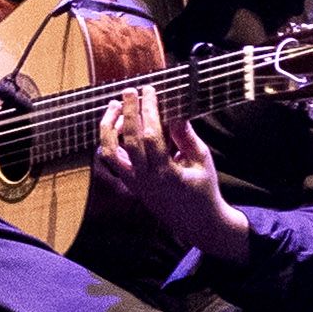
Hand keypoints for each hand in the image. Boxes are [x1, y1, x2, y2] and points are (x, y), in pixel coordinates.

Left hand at [95, 84, 250, 260]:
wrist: (196, 221)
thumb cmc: (203, 188)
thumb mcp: (202, 160)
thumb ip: (186, 137)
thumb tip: (174, 112)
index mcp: (167, 174)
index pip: (151, 136)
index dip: (148, 110)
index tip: (149, 90)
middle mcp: (145, 179)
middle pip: (128, 141)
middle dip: (126, 112)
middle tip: (129, 90)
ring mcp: (134, 182)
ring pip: (110, 151)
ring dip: (109, 126)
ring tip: (114, 106)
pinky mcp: (129, 183)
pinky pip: (112, 160)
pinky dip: (109, 140)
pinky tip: (116, 124)